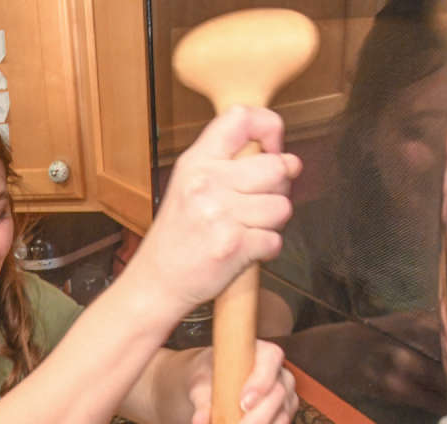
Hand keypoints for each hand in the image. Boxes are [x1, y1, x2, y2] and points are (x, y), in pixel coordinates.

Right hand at [124, 105, 300, 317]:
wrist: (155, 283)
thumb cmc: (176, 238)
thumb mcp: (191, 187)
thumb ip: (233, 165)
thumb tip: (291, 161)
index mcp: (196, 163)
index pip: (240, 117)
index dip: (268, 127)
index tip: (271, 149)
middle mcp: (207, 183)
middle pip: (277, 167)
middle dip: (277, 189)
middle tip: (254, 204)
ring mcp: (220, 215)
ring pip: (282, 206)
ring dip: (271, 223)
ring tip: (245, 229)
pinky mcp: (233, 246)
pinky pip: (275, 240)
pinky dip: (265, 250)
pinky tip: (242, 250)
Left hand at [184, 340, 296, 423]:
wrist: (200, 392)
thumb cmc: (201, 378)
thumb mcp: (196, 382)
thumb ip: (201, 398)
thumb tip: (202, 422)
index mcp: (260, 353)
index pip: (270, 359)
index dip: (261, 381)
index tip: (244, 403)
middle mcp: (277, 376)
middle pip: (278, 397)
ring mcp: (281, 402)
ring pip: (280, 423)